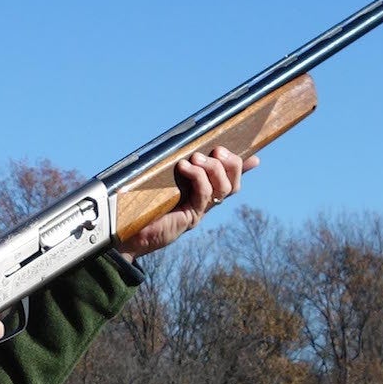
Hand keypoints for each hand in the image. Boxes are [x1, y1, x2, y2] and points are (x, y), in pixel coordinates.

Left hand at [123, 145, 256, 256]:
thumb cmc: (140, 205)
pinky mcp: (190, 218)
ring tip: (195, 159)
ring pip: (223, 188)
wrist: (127, 233)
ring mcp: (199, 212)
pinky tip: (185, 168)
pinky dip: (198, 177)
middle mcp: (204, 205)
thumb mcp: (161, 180)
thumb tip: (180, 151)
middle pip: (232, 184)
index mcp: (200, 195)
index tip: (255, 157)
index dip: (243, 169)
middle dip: (230, 163)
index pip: (230, 181)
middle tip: (215, 151)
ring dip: (212, 168)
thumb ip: (174, 169)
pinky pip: (204, 194)